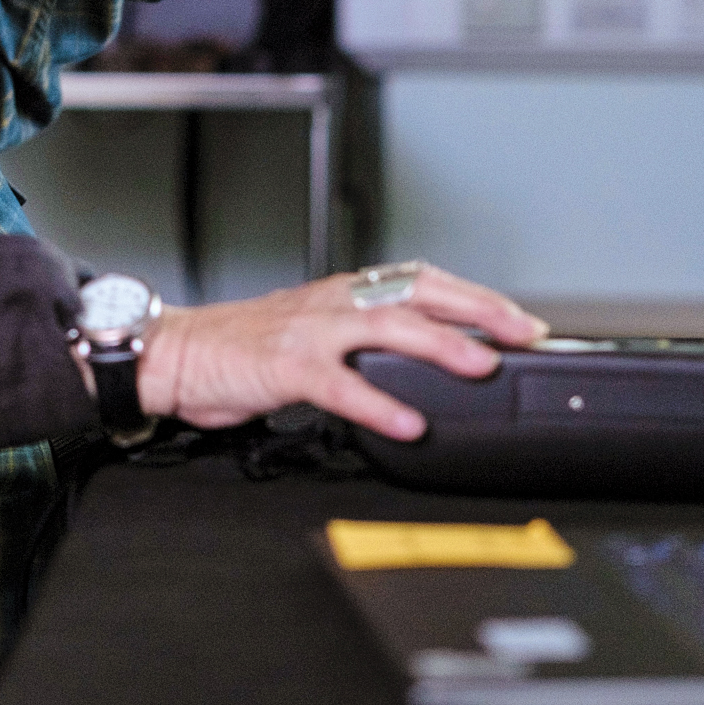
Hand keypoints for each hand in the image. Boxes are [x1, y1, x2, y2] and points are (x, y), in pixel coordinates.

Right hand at [136, 263, 548, 440]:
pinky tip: (408, 422)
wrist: (181, 353)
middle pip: (421, 293)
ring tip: (480, 367)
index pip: (428, 282)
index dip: (479, 299)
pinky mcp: (287, 366)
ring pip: (388, 327)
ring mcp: (313, 331)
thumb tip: (436, 360)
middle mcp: (339, 301)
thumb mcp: (322, 332)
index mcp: (350, 291)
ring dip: (440, 345)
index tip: (523, 323)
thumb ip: (371, 341)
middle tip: (523, 334)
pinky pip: (340, 385)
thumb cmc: (252, 347)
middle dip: (478, 311)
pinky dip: (378, 403)